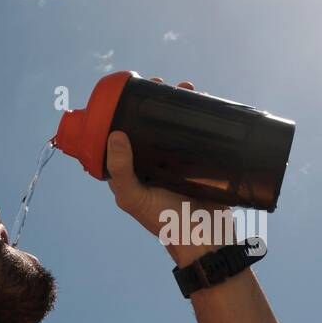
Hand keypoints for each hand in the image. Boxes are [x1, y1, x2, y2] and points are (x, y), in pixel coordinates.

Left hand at [106, 76, 235, 267]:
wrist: (205, 237)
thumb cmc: (164, 222)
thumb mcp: (134, 197)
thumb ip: (121, 170)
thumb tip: (115, 134)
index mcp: (133, 167)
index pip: (126, 132)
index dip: (128, 110)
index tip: (135, 91)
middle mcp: (154, 161)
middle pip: (152, 123)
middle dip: (157, 100)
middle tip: (163, 84)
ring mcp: (178, 160)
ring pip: (176, 125)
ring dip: (181, 104)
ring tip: (187, 88)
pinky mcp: (202, 161)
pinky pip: (200, 134)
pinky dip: (202, 117)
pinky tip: (206, 102)